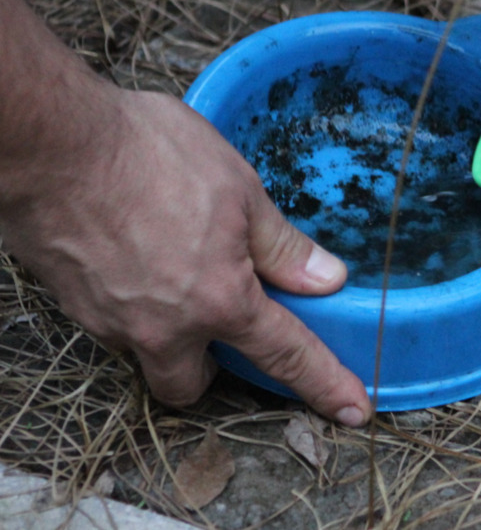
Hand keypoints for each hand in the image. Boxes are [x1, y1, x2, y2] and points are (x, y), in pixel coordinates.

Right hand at [0, 81, 370, 426]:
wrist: (52, 144)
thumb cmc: (148, 154)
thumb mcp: (239, 188)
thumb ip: (282, 245)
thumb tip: (326, 278)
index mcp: (218, 300)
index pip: (287, 355)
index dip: (325, 383)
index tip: (353, 410)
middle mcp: (164, 329)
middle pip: (193, 385)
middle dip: (213, 369)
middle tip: (223, 322)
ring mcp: (111, 323)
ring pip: (149, 355)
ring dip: (170, 333)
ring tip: (175, 270)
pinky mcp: (73, 306)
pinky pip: (115, 324)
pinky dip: (135, 303)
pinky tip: (138, 254)